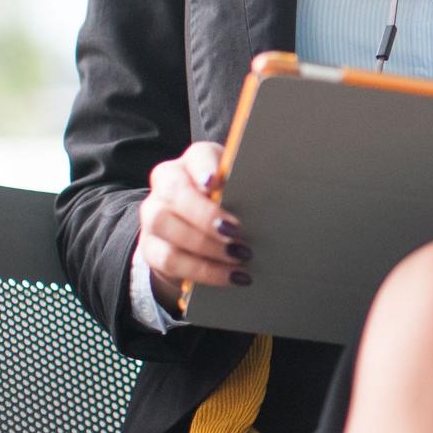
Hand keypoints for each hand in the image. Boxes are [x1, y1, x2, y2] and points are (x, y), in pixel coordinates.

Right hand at [137, 141, 251, 310]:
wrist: (192, 232)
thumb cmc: (228, 205)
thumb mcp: (239, 192)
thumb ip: (249, 189)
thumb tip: (282, 197)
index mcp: (193, 163)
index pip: (197, 156)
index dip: (205, 168)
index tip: (215, 183)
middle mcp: (166, 183)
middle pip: (175, 193)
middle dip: (206, 215)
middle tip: (237, 233)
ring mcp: (153, 215)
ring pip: (165, 226)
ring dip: (205, 246)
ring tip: (240, 257)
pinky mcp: (151, 247)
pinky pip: (169, 259)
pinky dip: (202, 270)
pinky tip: (230, 276)